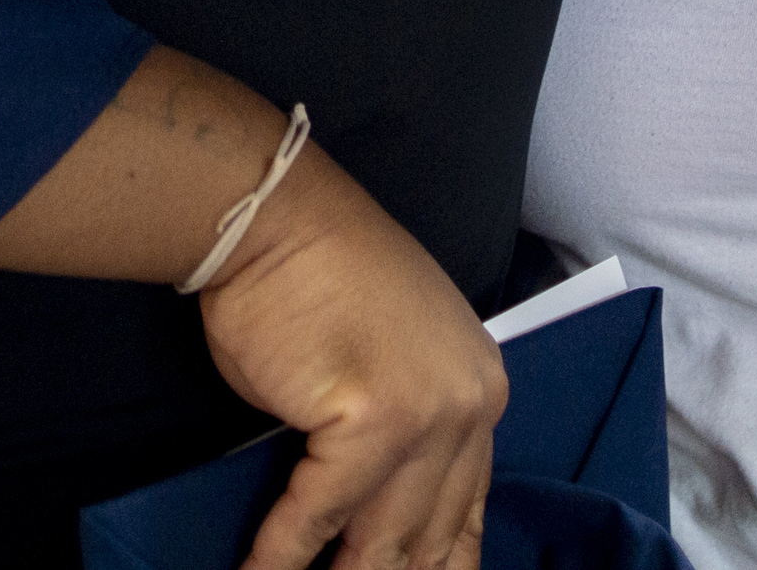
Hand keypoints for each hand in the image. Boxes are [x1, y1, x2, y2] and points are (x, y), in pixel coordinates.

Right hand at [198, 149, 504, 569]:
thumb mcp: (387, 360)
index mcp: (479, 388)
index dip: (439, 563)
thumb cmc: (315, 278)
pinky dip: (282, 553)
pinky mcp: (373, 420)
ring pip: (383, 535)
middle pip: (430, 531)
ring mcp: (428, 413)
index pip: (469, 506)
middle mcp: (470, 403)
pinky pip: (321, 512)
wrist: (276, 220)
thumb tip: (366, 519)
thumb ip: (399, 438)